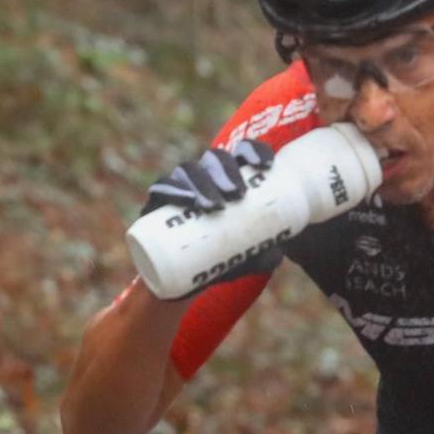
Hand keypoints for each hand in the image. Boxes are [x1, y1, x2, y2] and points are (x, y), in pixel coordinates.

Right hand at [138, 138, 282, 290]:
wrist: (182, 283)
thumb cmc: (219, 259)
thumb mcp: (246, 258)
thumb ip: (264, 254)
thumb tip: (277, 254)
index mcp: (228, 178)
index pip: (241, 151)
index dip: (253, 150)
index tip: (266, 166)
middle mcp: (203, 176)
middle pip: (214, 158)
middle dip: (226, 170)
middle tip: (238, 195)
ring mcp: (178, 187)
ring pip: (187, 169)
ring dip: (202, 182)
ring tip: (215, 207)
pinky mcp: (156, 204)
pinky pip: (160, 188)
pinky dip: (172, 189)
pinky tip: (185, 199)